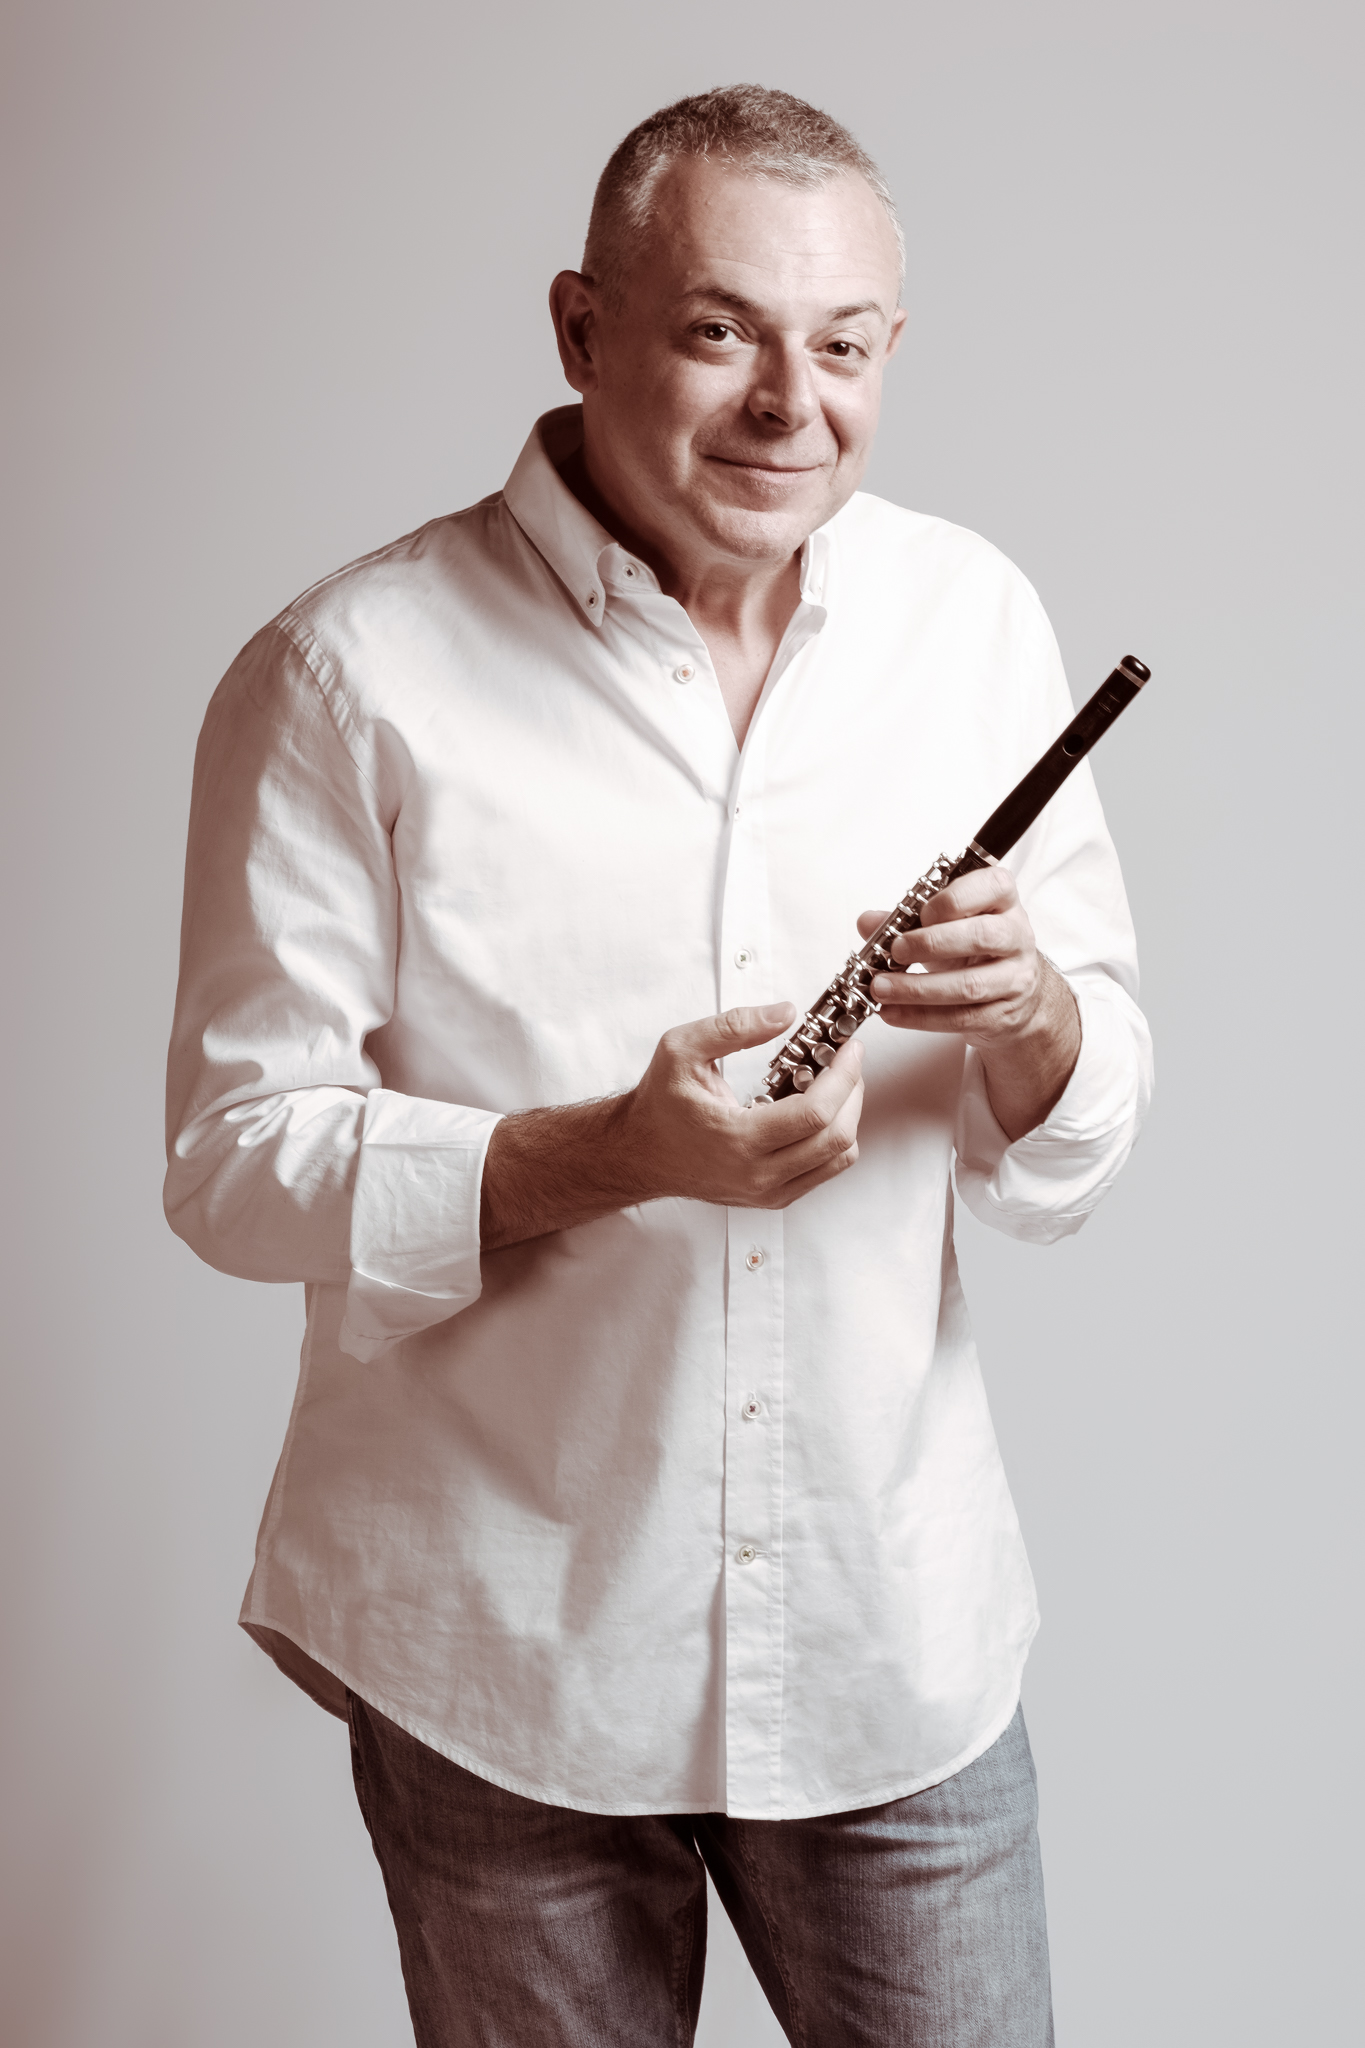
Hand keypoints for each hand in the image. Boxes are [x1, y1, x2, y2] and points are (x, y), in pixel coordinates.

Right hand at [480, 1003, 864, 1250]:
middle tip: (848, 1062)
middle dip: (853, 1092)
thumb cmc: (659, 1103)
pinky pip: (824, 1171)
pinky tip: (818, 1110)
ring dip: (848, 1116)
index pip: (814, 1114)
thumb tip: (785, 1013)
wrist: (640, 1152)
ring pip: (838, 1159)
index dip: (844, 1077)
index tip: (850, 1050)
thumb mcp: (682, 1049)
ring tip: (835, 1085)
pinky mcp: (773, 1197)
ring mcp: (767, 1191)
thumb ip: (734, 1027)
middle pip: (835, 1138)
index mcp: (736, 1139)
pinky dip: (834, 1138)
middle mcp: (756, 1174)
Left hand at [857, 864, 1080, 1139]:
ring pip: (969, 985)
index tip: (922, 912)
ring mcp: (1015, 978)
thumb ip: (906, 919)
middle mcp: (1017, 937)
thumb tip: (867, 922)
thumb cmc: (973, 950)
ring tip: (880, 988)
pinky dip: (920, 1017)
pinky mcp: (1003, 1015)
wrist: (1013, 994)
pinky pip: (960, 1018)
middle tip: (895, 950)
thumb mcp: (945, 925)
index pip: (993, 886)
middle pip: (982, 937)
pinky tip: (892, 1012)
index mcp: (1003, 902)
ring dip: (917, 989)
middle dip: (932, 943)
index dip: (954, 899)